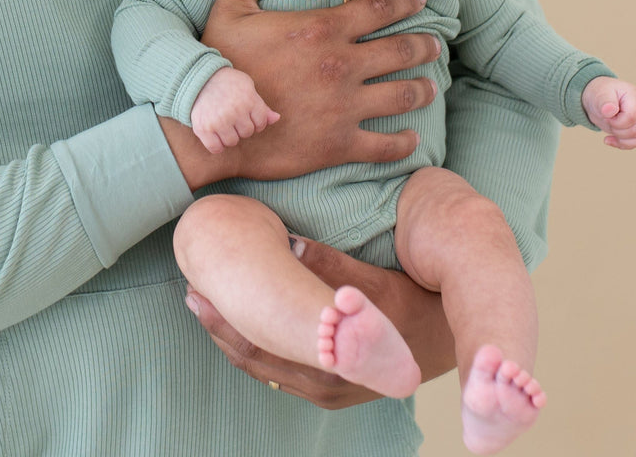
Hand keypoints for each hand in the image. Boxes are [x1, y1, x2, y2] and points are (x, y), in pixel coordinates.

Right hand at [163, 0, 439, 187]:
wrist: (213, 125)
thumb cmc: (220, 64)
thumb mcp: (229, 9)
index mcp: (321, 30)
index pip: (378, 9)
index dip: (405, 1)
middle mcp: (342, 66)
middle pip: (400, 50)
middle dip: (423, 45)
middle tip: (434, 43)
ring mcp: (344, 107)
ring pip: (401, 95)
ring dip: (421, 89)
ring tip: (430, 86)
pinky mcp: (339, 144)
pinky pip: (384, 145)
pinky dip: (403, 142)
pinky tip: (411, 138)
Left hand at [184, 234, 452, 407]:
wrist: (445, 338)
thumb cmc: (410, 304)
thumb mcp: (370, 284)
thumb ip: (329, 268)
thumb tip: (289, 244)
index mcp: (330, 367)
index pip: (262, 348)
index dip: (226, 322)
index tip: (200, 292)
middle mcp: (324, 387)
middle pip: (255, 360)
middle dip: (220, 327)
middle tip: (191, 293)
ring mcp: (325, 391)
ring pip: (264, 367)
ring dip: (233, 336)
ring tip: (203, 303)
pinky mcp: (328, 386)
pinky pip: (279, 370)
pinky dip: (255, 345)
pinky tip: (239, 322)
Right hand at [190, 67, 280, 153]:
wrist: (199, 79)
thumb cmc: (227, 83)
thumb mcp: (247, 87)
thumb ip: (262, 105)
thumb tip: (277, 118)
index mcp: (248, 99)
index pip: (261, 123)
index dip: (255, 121)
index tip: (246, 114)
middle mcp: (235, 111)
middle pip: (247, 133)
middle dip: (241, 127)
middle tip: (232, 115)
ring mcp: (219, 121)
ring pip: (232, 142)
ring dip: (229, 135)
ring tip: (223, 122)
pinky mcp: (204, 128)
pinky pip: (216, 148)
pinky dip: (217, 145)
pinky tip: (215, 133)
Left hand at [582, 77, 635, 148]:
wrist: (600, 97)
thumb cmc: (600, 93)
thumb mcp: (599, 94)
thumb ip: (604, 102)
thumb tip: (609, 111)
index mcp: (633, 96)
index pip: (631, 117)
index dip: (616, 122)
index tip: (605, 115)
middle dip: (617, 130)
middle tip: (606, 120)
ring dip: (620, 139)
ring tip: (608, 130)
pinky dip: (623, 144)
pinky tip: (608, 140)